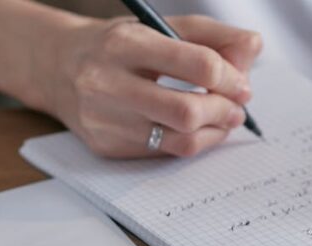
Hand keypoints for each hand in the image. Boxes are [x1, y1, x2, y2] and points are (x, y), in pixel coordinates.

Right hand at [33, 14, 261, 157]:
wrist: (57, 67)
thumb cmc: (119, 46)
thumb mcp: (160, 26)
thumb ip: (212, 36)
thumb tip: (253, 50)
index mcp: (125, 44)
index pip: (197, 63)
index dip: (230, 77)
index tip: (242, 84)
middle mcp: (107, 82)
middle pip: (187, 111)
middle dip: (223, 111)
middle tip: (236, 108)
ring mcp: (103, 120)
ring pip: (179, 140)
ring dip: (213, 132)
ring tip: (222, 119)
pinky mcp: (105, 146)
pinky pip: (163, 153)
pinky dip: (190, 142)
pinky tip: (195, 129)